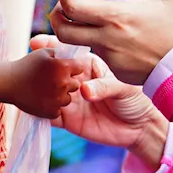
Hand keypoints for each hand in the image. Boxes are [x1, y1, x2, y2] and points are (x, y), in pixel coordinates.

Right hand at [6, 47, 89, 118]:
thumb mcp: (45, 53)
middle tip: (52, 80)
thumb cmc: (27, 65)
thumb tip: (75, 55)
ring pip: (68, 99)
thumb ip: (62, 53)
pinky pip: (58, 110)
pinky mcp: (51, 112)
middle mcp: (63, 83)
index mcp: (63, 67)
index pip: (79, 67)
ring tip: (46, 90)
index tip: (62, 69)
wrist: (9, 83)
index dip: (71, 67)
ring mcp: (57, 99)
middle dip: (67, 82)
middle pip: (75, 84)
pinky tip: (42, 100)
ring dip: (60, 96)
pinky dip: (52, 107)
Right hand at [30, 35, 164, 152]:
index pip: (67, 53)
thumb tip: (83, 90)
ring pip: (48, 92)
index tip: (36, 43)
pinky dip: (41, 111)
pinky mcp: (67, 119)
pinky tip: (36, 108)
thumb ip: (104, 87)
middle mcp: (76, 81)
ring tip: (35, 88)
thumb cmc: (135, 100)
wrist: (139, 129)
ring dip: (40, 90)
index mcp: (88, 65)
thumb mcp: (123, 88)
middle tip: (33, 68)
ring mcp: (70, 100)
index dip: (51, 47)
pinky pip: (49, 115)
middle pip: (53, 71)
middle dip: (41, 68)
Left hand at [51, 0, 172, 85]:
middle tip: (69, 3)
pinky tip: (120, 34)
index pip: (72, 6)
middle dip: (58, 16)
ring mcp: (112, 59)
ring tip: (98, 15)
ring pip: (83, 42)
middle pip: (64, 30)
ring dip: (83, 28)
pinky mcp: (119, 72)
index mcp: (116, 17)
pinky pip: (102, 56)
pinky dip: (103, 43)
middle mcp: (107, 40)